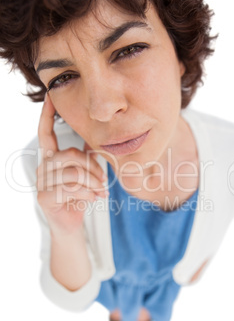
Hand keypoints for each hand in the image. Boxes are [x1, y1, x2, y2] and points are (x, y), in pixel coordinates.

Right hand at [36, 93, 107, 233]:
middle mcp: (43, 167)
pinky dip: (88, 194)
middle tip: (104, 180)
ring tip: (101, 191)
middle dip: (92, 167)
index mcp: (51, 158)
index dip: (47, 115)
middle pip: (69, 154)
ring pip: (73, 173)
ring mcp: (41, 183)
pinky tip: (93, 199)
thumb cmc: (79, 196)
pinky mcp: (44, 198)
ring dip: (92, 183)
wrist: (72, 225)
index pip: (46, 133)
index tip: (50, 95)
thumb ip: (86, 156)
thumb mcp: (84, 173)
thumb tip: (100, 137)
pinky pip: (71, 189)